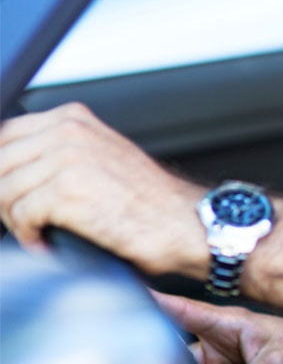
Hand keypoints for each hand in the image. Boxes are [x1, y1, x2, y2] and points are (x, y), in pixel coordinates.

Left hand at [0, 102, 205, 274]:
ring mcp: (68, 159)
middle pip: (0, 164)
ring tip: (38, 233)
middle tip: (24, 220)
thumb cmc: (147, 199)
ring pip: (5, 192)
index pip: (6, 135)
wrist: (182, 221)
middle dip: (5, 199)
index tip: (8, 195)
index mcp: (74, 119)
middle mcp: (69, 132)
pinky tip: (47, 243)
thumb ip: (60, 150)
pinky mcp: (67, 191)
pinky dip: (29, 238)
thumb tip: (15, 169)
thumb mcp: (101, 155)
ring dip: (16, 221)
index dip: (2, 169)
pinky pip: (20, 217)